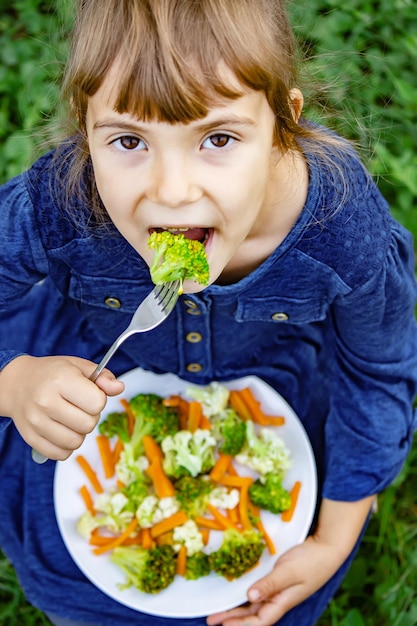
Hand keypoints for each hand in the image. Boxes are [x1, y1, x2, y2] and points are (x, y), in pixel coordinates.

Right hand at [0, 355, 124, 459]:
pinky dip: (66, 446)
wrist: (17, 384)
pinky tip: (61, 430)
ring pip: (76, 442)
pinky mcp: (31, 438)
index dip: (98, 399)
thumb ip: (102, 377)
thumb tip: (119, 388)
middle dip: (90, 417)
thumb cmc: (52, 374)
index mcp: (61, 379)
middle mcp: (46, 401)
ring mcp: (36, 422)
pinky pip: (61, 454)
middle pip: (88, 425)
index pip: (97, 403)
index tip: (89, 394)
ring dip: (79, 433)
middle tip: (79, 407)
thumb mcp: (78, 366)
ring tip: (70, 418)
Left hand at [207, 497, 373, 625]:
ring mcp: (277, 589)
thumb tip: (250, 598)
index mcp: (282, 602)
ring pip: (253, 604)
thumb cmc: (311, 561)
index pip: (258, 621)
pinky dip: (244, 594)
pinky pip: (257, 590)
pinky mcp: (276, 578)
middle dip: (232, 619)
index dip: (240, 625)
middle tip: (211, 619)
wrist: (327, 548)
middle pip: (252, 615)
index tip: (222, 625)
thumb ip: (270, 585)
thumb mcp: (289, 572)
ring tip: (218, 611)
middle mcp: (277, 599)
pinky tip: (235, 592)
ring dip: (236, 608)